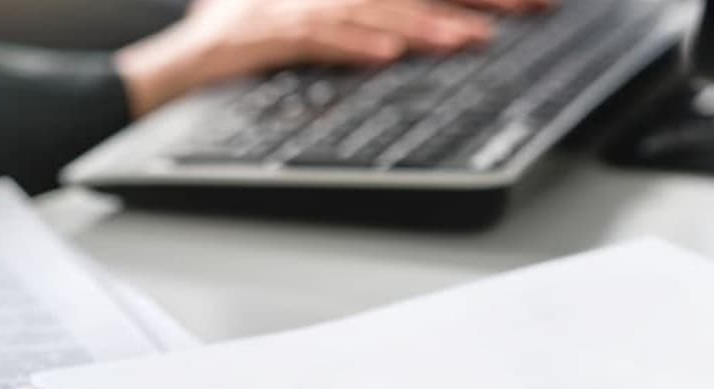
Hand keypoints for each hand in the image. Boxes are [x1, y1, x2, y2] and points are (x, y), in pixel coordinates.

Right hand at [115, 0, 551, 117]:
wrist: (183, 58)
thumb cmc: (241, 35)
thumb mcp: (309, 17)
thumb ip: (357, 23)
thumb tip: (405, 34)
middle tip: (530, 7)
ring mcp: (300, 6)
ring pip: (375, 11)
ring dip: (425, 25)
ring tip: (470, 39)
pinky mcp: (272, 33)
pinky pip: (320, 38)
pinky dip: (354, 45)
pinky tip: (388, 54)